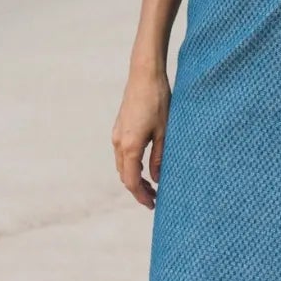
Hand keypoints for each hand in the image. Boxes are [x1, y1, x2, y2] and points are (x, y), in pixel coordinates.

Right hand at [113, 66, 169, 207]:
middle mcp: (118, 142)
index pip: (131, 181)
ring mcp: (117, 134)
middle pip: (124, 175)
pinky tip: (144, 166)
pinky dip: (131, 165)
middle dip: (138, 190)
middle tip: (155, 199)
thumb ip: (159, 158)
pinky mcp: (119, 127)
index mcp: (129, 146)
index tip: (153, 205)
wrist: (145, 75)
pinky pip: (122, 154)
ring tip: (152, 185)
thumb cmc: (158, 101)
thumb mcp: (164, 132)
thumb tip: (157, 179)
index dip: (141, 196)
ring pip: (122, 165)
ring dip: (134, 177)